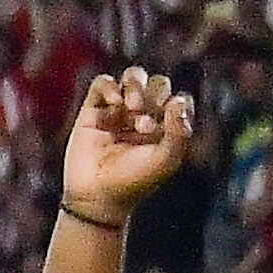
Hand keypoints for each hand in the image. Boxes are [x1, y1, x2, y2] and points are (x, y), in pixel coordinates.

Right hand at [60, 69, 196, 220]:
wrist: (98, 194)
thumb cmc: (135, 180)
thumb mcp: (167, 159)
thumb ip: (180, 131)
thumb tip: (178, 99)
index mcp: (166, 127)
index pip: (177, 99)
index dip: (174, 106)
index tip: (161, 131)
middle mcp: (143, 115)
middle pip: (156, 83)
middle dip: (153, 95)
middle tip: (143, 124)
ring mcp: (118, 111)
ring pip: (133, 77)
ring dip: (135, 86)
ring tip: (130, 107)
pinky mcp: (93, 110)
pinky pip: (103, 83)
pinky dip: (110, 87)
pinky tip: (114, 103)